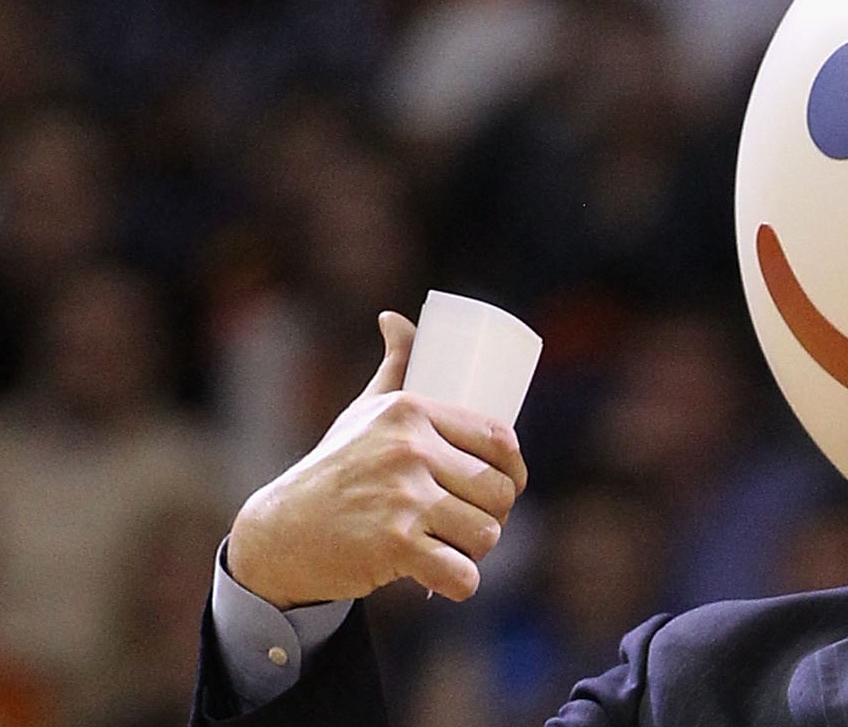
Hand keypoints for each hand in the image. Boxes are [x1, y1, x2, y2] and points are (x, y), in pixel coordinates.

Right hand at [226, 312, 529, 608]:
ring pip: (486, 532)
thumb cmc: (334, 468)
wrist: (278, 532)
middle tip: (471, 525)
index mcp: (412, 412)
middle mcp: (410, 450)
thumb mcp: (364, 411)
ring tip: (454, 549)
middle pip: (498, 491)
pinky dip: (460, 585)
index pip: (499, 440)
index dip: (514, 469)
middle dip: (494, 514)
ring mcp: (402, 499)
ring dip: (477, 551)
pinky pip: (460, 573)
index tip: (506, 486)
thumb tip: (396, 317)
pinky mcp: (394, 546)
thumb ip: (394, 364)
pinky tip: (447, 581)